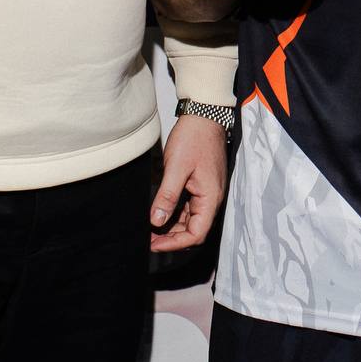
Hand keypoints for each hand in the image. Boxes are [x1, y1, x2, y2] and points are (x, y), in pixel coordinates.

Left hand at [151, 114, 228, 250]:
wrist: (203, 117)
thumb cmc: (194, 138)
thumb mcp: (176, 167)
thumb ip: (167, 195)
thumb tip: (157, 221)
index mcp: (210, 197)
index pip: (196, 234)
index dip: (175, 243)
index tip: (154, 244)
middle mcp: (212, 199)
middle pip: (194, 230)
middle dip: (172, 238)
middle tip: (149, 239)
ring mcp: (207, 192)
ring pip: (191, 220)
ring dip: (172, 227)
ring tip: (151, 229)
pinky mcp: (201, 186)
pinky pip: (190, 208)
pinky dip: (175, 214)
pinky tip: (160, 213)